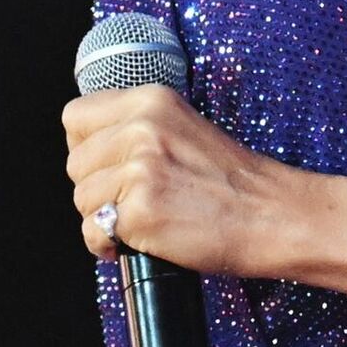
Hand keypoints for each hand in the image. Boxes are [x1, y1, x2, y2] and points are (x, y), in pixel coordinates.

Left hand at [61, 86, 346, 295]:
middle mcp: (142, 127)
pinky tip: (137, 241)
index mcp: (151, 100)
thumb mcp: (183, 127)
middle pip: (75, 162)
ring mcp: (140, 169)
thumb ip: (138, 126)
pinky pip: (93, 232)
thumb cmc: (232, 180)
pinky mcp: (140, 210)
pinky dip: (108, 245)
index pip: (76, 116)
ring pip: (81, 199)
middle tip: (129, 199)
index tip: (105, 166)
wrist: (271, 214)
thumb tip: (89, 147)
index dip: (85, 146)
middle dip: (96, 187)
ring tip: (139, 220)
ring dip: (103, 217)